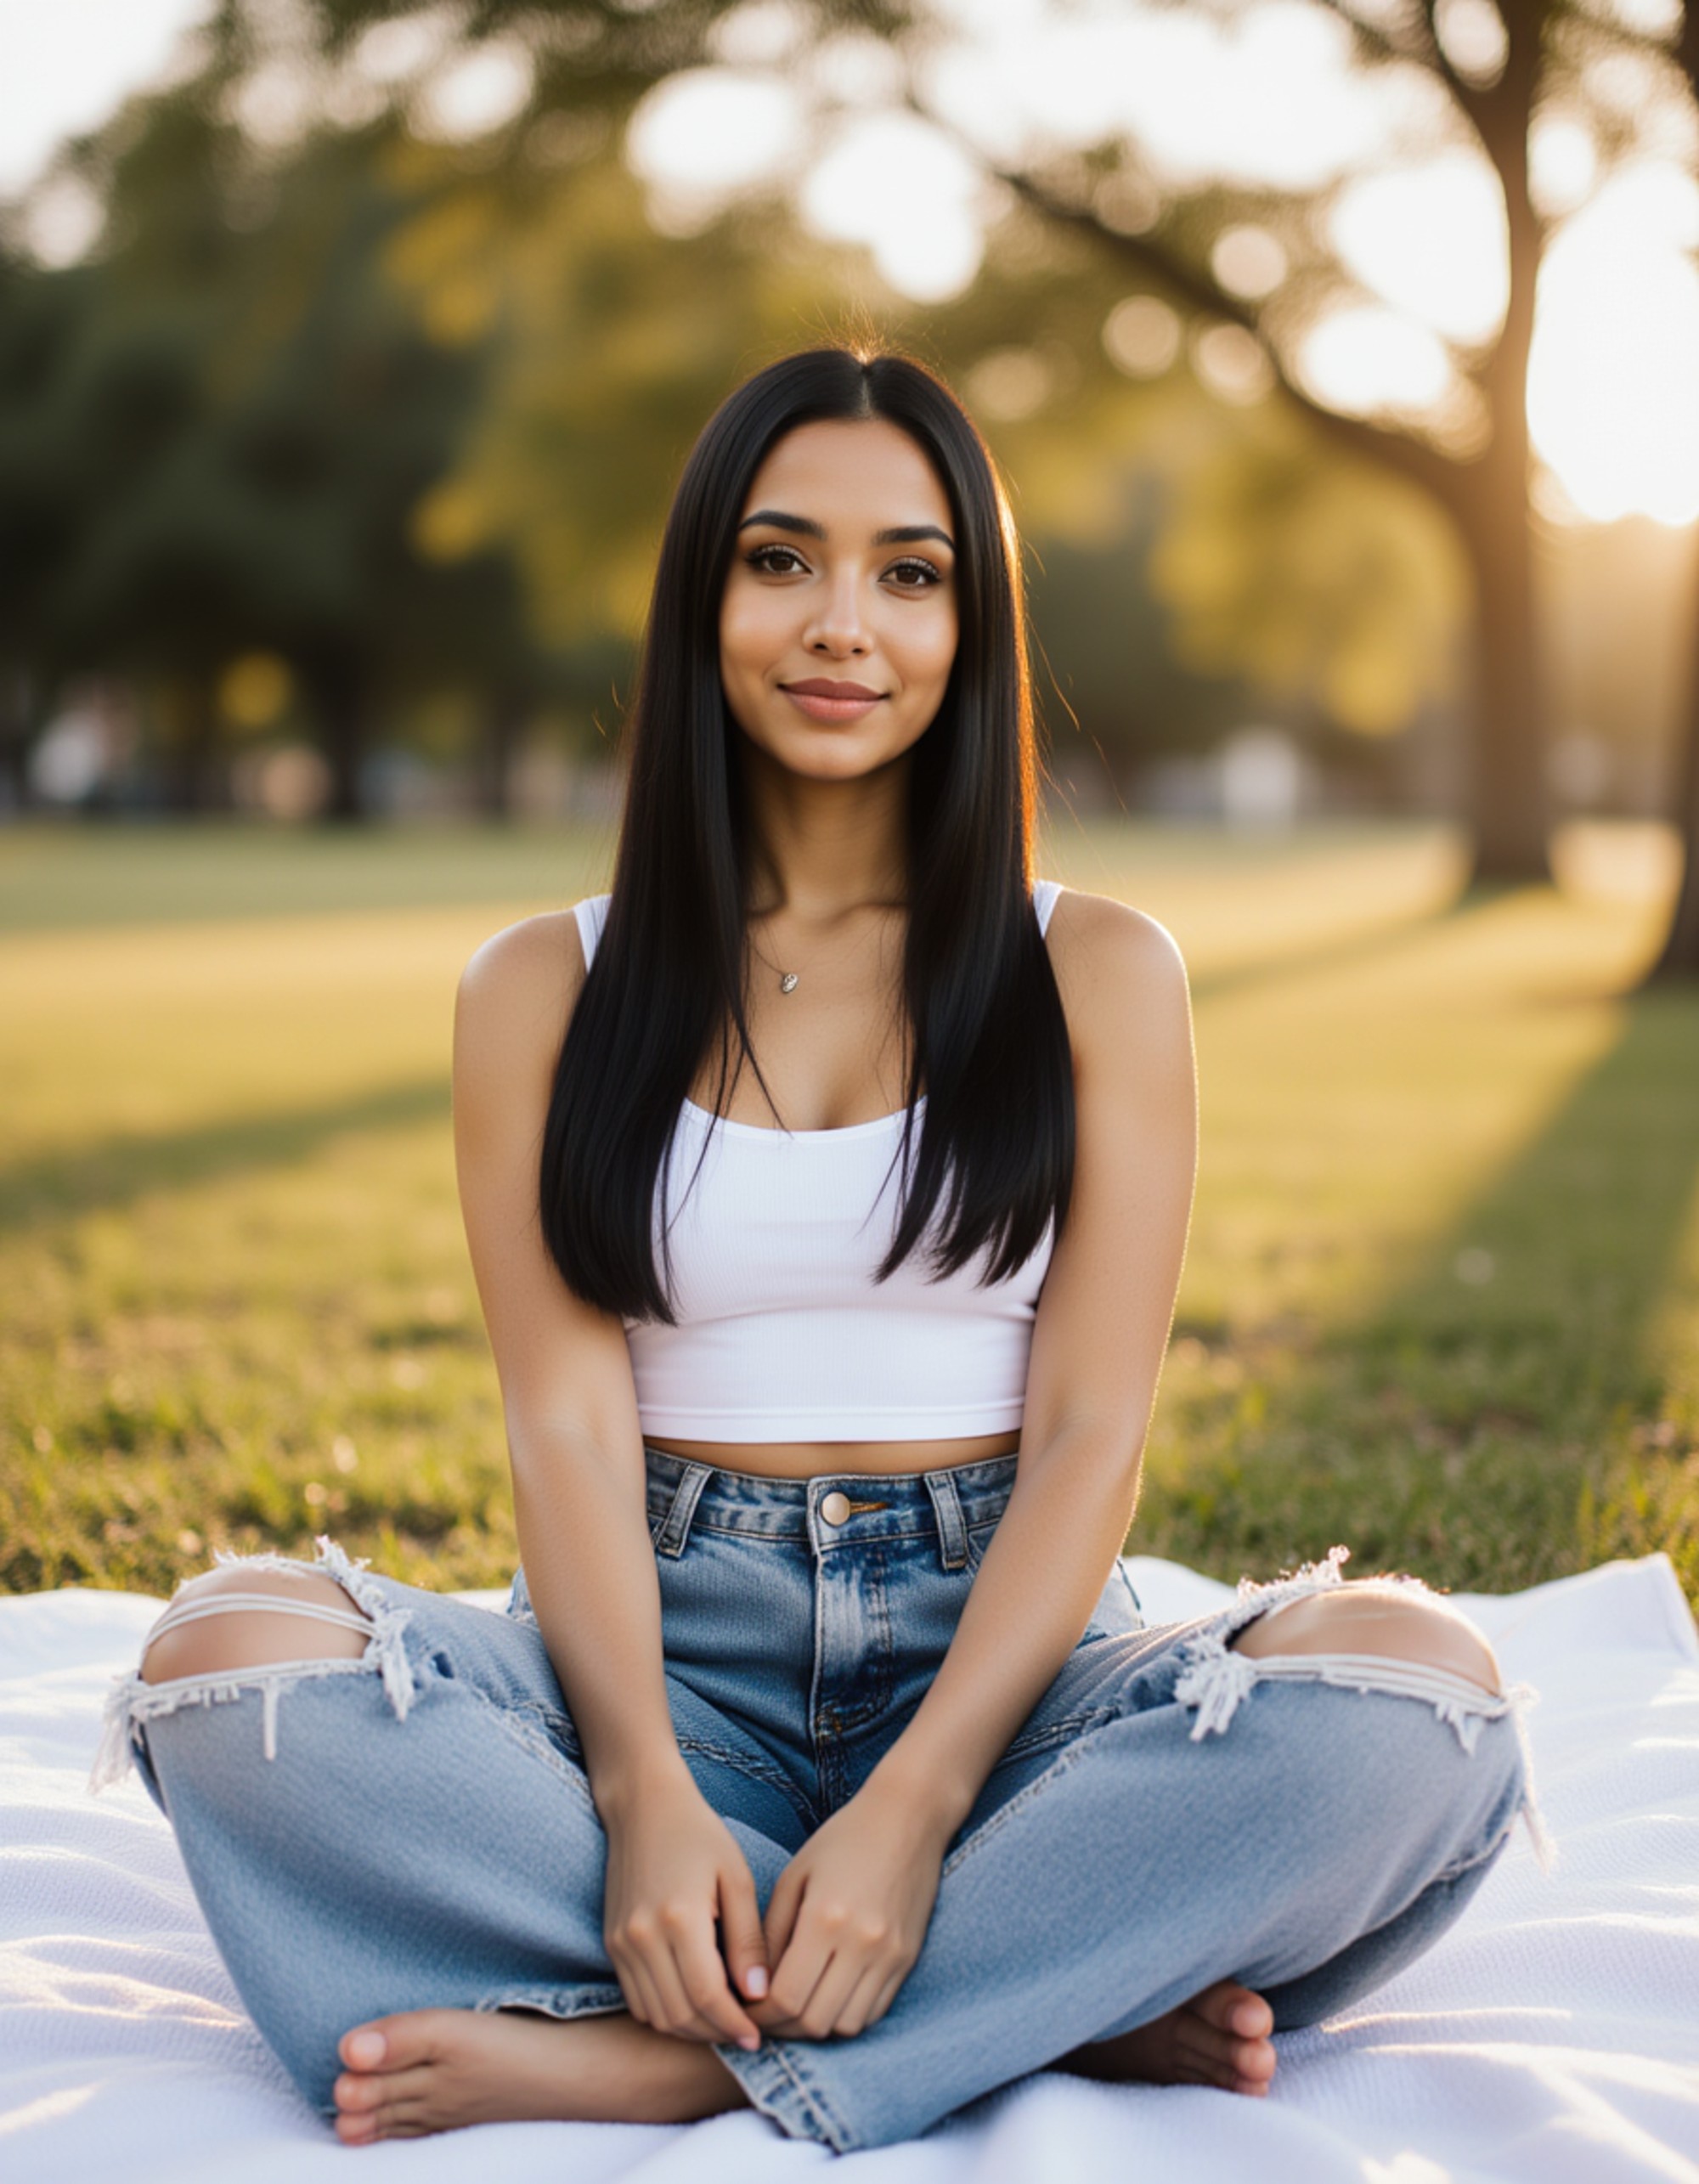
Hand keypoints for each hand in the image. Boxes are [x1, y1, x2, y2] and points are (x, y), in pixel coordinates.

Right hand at [601, 1767, 768, 2048]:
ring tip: (723, 2023)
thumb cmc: (699, 1836)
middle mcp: (642, 1936)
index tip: (759, 2036)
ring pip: (656, 2015)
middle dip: (715, 2033)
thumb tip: (760, 1994)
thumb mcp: (736, 1878)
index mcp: (679, 1917)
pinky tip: (694, 2005)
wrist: (643, 1808)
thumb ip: (747, 1939)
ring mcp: (621, 1943)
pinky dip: (666, 2014)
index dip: (734, 2024)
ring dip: (691, 2030)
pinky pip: (637, 2000)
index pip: (707, 1996)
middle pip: (679, 2015)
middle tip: (746, 2034)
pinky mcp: (612, 1945)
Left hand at [753, 1778, 947, 2041]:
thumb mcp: (794, 1876)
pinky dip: (846, 2017)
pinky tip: (827, 1998)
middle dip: (782, 2028)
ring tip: (794, 2010)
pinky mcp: (907, 1959)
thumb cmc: (843, 1839)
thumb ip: (771, 1934)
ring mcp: (890, 1956)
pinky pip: (874, 2012)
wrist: (909, 1818)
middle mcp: (861, 1944)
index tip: (744, 2010)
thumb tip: (754, 1987)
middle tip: (763, 2017)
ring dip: (815, 2027)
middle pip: (815, 2021)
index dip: (759, 2014)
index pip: (786, 1997)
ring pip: (846, 2026)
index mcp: (825, 1918)